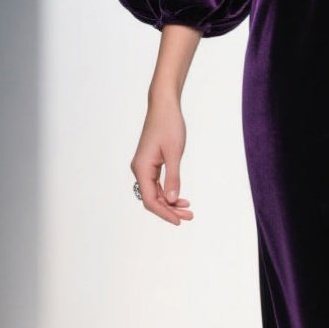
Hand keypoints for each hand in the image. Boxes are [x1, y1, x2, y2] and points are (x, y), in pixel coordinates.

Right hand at [131, 95, 192, 225]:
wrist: (164, 106)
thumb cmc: (169, 125)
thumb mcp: (174, 153)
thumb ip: (173, 178)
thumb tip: (172, 199)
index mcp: (142, 168)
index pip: (150, 200)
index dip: (164, 213)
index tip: (179, 221)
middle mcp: (139, 169)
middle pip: (152, 199)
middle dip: (169, 210)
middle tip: (189, 216)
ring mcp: (144, 166)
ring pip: (155, 193)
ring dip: (170, 203)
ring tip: (187, 209)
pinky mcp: (150, 163)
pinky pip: (156, 184)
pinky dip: (168, 192)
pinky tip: (180, 198)